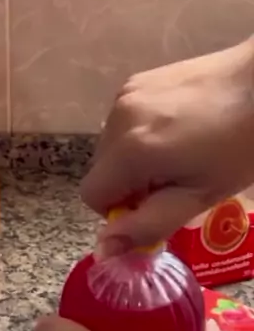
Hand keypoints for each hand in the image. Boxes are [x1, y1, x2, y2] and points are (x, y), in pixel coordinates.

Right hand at [81, 38, 253, 252]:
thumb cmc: (239, 147)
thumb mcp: (199, 197)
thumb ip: (147, 225)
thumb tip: (104, 249)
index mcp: (130, 150)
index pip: (92, 196)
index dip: (121, 210)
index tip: (157, 204)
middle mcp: (117, 118)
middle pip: (101, 171)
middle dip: (128, 184)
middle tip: (175, 179)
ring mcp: (125, 95)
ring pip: (110, 147)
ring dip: (133, 159)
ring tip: (179, 151)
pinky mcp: (136, 81)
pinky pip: (123, 122)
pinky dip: (140, 134)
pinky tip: (177, 128)